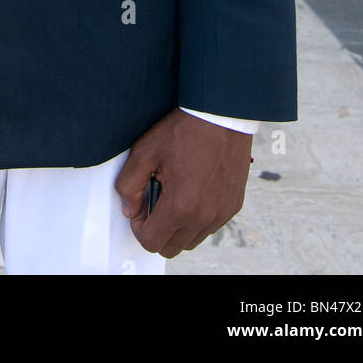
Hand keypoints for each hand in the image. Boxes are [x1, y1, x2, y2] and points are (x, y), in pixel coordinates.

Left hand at [114, 108, 252, 257]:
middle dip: (157, 230)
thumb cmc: (186, 130)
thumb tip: (130, 208)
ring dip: (178, 226)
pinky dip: (197, 218)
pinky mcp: (233, 205)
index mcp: (181, 206)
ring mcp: (221, 213)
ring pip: (191, 240)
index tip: (140, 207)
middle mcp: (204, 216)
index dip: (139, 226)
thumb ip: (129, 185)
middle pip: (171, 247)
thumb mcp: (145, 151)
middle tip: (154, 200)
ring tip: (174, 194)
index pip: (151, 241)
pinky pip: (209, 226)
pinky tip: (192, 191)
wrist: (221, 115)